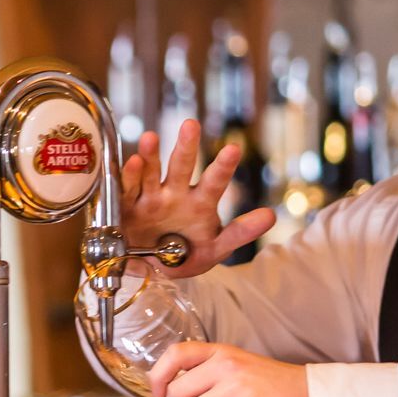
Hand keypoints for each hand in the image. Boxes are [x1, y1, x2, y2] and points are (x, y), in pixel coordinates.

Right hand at [120, 124, 274, 276]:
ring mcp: (149, 198)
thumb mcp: (215, 248)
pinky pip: (127, 190)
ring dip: (150, 155)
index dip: (222, 167)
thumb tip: (270, 216)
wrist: (151, 271)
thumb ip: (240, 232)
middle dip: (186, 146)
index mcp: (199, 202)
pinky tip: (132, 162)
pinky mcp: (127, 207)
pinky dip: (129, 176)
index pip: (214, 182)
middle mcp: (175, 193)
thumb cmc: (185, 255)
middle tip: (190, 125)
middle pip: (181, 166)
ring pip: (151, 173)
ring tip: (150, 138)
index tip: (233, 149)